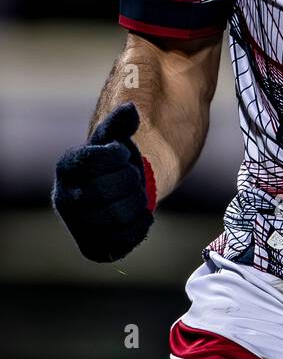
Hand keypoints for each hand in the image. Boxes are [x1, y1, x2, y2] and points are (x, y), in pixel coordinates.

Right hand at [52, 103, 156, 261]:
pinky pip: (121, 242)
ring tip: (138, 195)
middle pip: (102, 192)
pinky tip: (141, 214)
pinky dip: (140, 225)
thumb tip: (130, 110)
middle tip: (135, 176)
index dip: (116, 155)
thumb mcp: (115, 138)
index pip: (92, 160)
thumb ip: (121, 123)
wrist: (116, 192)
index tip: (121, 153)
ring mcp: (77, 226)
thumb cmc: (114, 161)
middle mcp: (64, 199)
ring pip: (114, 218)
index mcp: (66, 168)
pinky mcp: (93, 248)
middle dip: (129, 180)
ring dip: (137, 203)